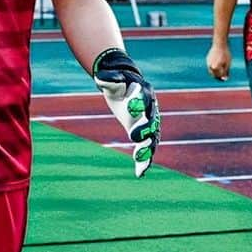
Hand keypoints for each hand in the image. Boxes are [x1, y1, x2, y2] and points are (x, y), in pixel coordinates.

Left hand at [93, 48, 160, 177]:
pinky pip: (146, 148)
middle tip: (134, 137)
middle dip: (144, 128)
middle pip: (151, 120)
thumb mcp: (111, 78)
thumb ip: (108, 79)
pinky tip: (140, 173)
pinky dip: (144, 160)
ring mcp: (150, 122)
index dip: (139, 102)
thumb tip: (99, 78)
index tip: (131, 108)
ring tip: (141, 162)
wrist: (126, 87)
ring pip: (152, 138)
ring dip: (147, 150)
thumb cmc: (118, 81)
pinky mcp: (144, 134)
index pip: (145, 97)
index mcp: (144, 90)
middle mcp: (151, 108)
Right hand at [206, 43, 231, 80]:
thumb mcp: (228, 64)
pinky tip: (218, 62)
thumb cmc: (225, 54)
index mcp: (215, 67)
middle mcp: (210, 65)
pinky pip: (210, 64)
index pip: (217, 76)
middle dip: (217, 75)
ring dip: (215, 71)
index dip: (221, 78)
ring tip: (221, 67)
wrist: (220, 44)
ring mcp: (208, 61)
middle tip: (222, 75)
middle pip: (213, 74)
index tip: (225, 77)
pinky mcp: (207, 58)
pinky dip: (214, 66)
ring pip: (211, 69)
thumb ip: (226, 72)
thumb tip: (225, 78)